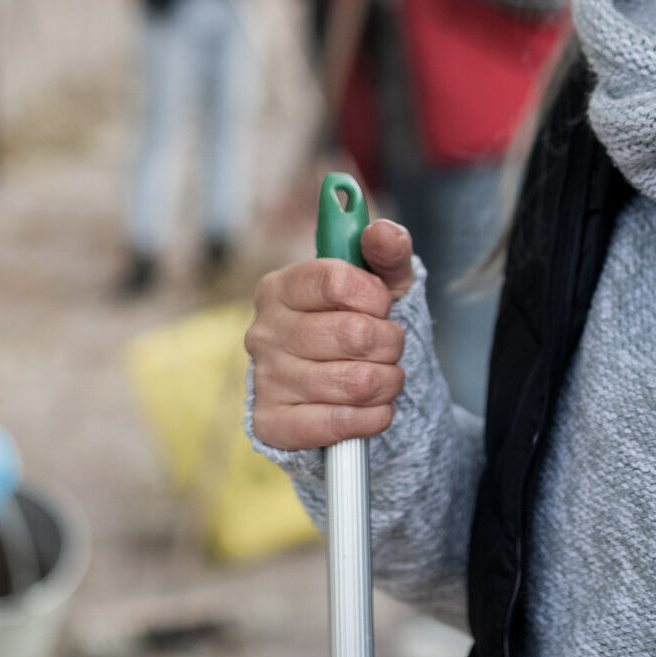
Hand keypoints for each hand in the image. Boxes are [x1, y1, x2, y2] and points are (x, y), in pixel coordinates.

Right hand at [247, 221, 415, 451]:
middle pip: (352, 334)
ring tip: (387, 377)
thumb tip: (383, 232)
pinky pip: (336, 424)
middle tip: (391, 346)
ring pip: (353, 382)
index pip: (334, 280)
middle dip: (390, 342)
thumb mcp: (381, 284)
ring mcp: (265, 378)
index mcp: (280, 287)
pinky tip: (376, 409)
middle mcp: (264, 331)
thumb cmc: (360, 325)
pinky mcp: (272, 423)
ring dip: (388, 382)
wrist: (342, 387)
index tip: (383, 304)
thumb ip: (387, 252)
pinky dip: (371, 418)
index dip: (374, 295)